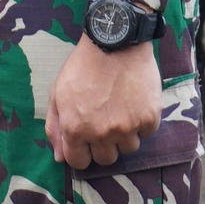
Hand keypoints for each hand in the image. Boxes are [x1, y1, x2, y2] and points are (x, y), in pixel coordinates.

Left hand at [46, 36, 160, 169]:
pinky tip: (135, 100)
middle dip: (104, 145)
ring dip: (125, 134)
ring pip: (128, 148)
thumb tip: (60, 157)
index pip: (79, 162)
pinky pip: (146, 132)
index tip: (88, 141)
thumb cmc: (84, 65)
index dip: (83, 152)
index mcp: (75, 128)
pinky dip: (142, 120)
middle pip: (106, 160)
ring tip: (121, 107)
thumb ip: (55, 127)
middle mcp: (100, 133)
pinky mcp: (149, 118)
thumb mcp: (58, 93)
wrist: (116, 41)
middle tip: (106, 121)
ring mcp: (127, 127)